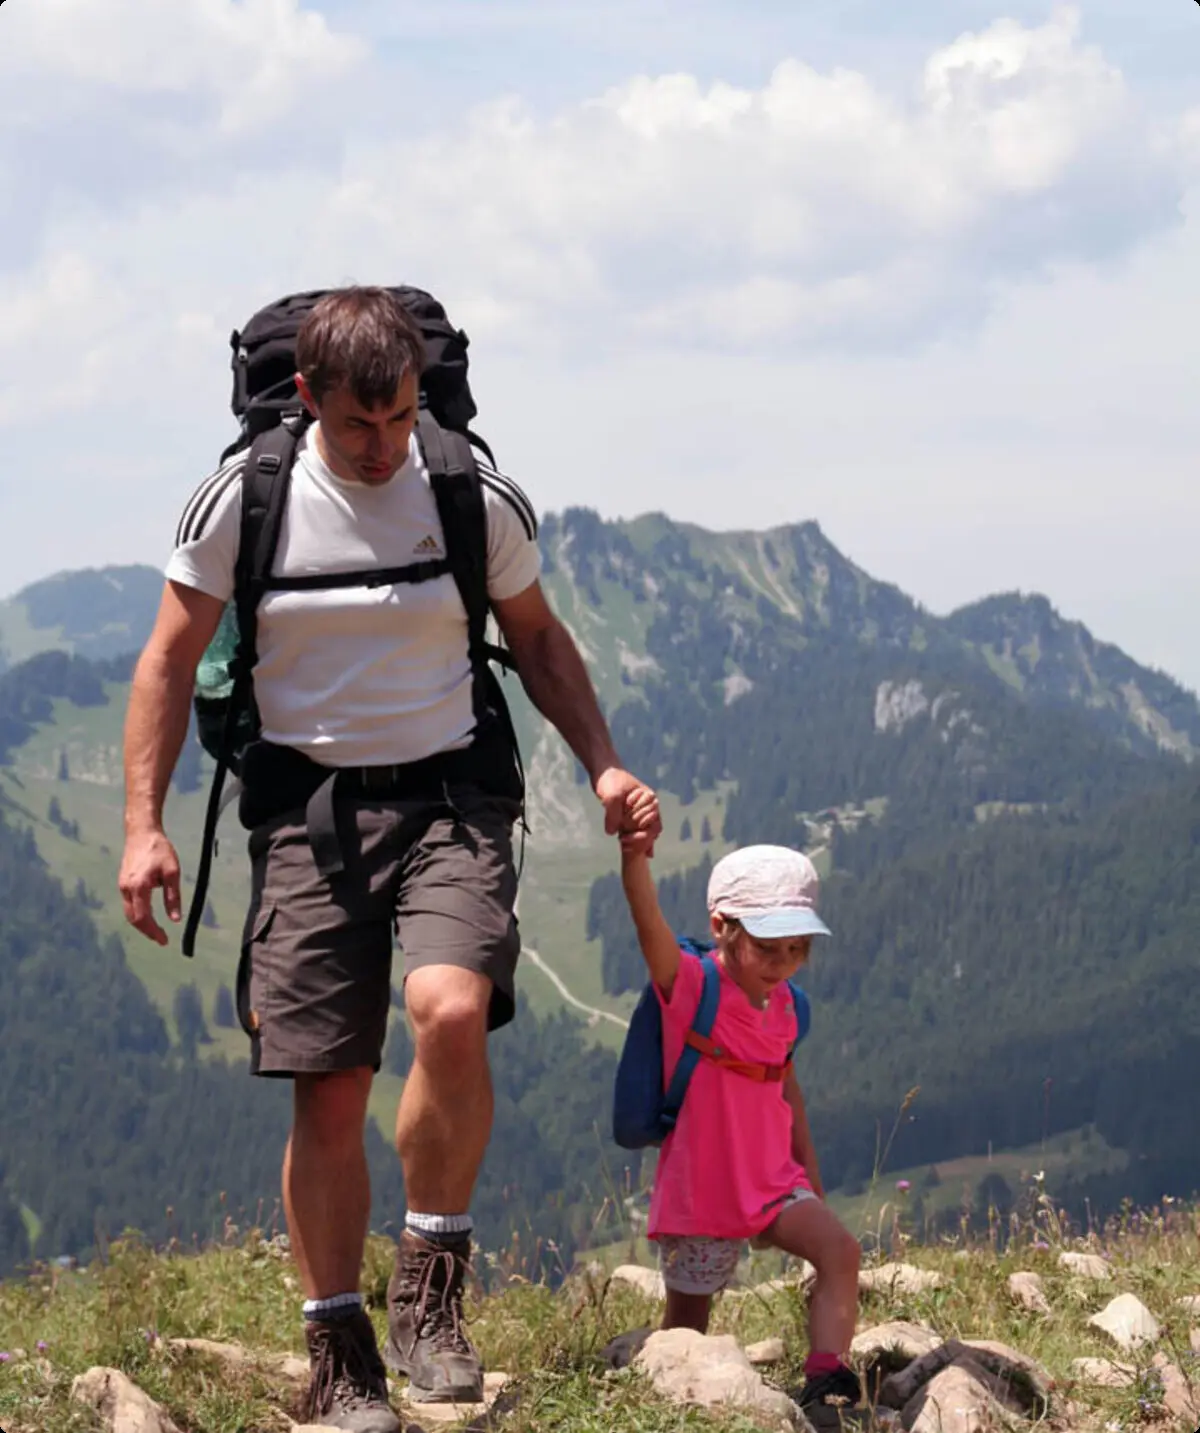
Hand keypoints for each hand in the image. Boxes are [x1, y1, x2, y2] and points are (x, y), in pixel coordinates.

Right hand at [119, 829, 182, 945]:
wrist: (142, 832)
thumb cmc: (159, 849)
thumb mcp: (172, 872)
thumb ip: (172, 896)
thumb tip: (175, 919)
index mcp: (138, 887)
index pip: (143, 917)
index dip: (153, 932)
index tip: (164, 941)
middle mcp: (126, 888)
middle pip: (133, 919)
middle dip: (147, 931)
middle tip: (161, 939)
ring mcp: (122, 885)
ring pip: (129, 913)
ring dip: (142, 924)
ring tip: (156, 931)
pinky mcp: (123, 882)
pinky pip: (128, 904)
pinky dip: (137, 914)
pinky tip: (148, 916)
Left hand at [594, 768, 661, 852]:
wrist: (602, 771)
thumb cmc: (610, 780)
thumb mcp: (611, 796)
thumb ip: (613, 814)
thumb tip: (613, 833)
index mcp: (649, 799)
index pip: (653, 823)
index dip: (641, 834)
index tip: (624, 838)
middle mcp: (648, 806)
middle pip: (651, 830)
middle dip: (640, 840)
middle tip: (623, 845)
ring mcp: (639, 811)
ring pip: (645, 832)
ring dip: (638, 842)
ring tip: (626, 849)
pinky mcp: (630, 816)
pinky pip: (637, 831)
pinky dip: (638, 841)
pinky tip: (640, 852)